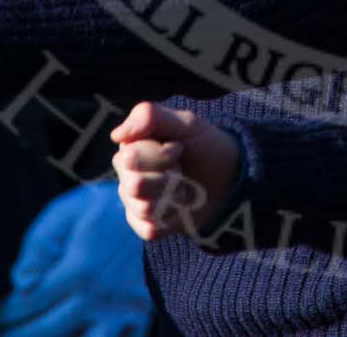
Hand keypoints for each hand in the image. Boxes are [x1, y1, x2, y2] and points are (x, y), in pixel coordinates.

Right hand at [108, 102, 241, 240]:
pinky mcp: (145, 224)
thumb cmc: (205, 147)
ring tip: (183, 187)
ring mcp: (134, 202)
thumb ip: (150, 117)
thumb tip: (116, 135)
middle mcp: (126, 174)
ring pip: (143, 208)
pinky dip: (171, 219)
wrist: (229, 178)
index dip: (162, 155)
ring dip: (173, 197)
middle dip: (168, 177)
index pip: (130, 158)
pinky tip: (179, 208)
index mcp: (130, 146)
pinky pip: (149, 229)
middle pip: (134, 186)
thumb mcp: (186, 123)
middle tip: (181, 169)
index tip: (180, 147)